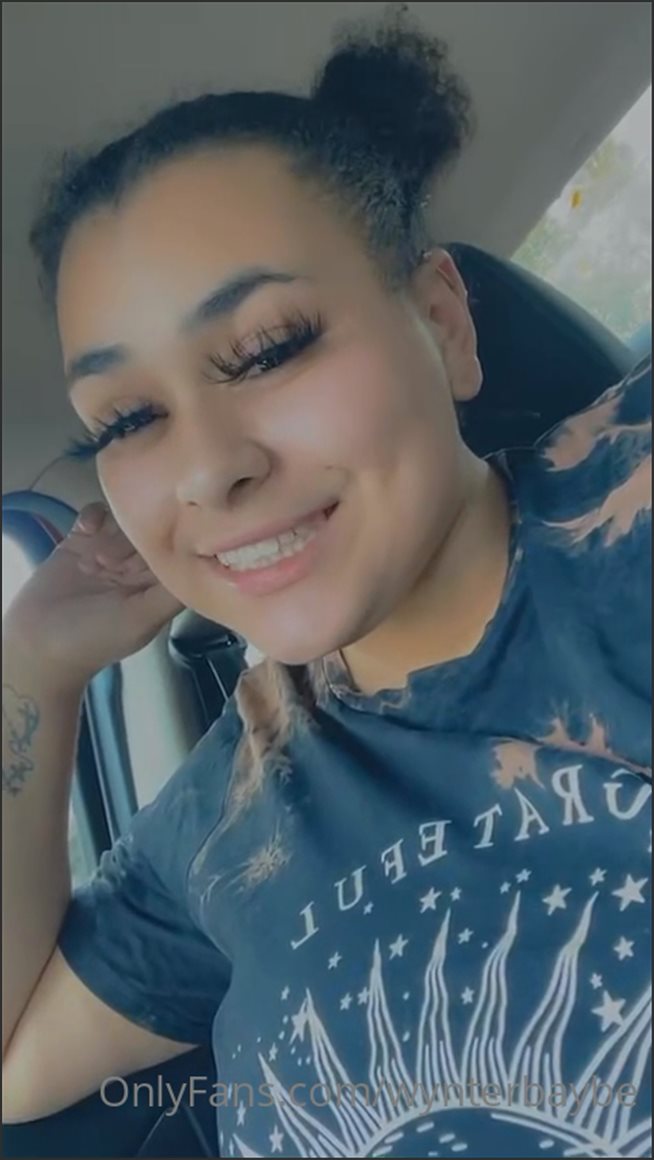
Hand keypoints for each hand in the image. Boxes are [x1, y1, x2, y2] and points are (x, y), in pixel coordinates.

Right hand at [3, 503, 182, 687]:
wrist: (39, 640)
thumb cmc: (94, 638)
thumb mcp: (141, 620)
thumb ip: (171, 595)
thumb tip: (202, 568)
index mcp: (156, 586)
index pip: (178, 553)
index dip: (179, 541)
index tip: (173, 533)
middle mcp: (136, 567)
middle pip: (153, 532)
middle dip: (144, 532)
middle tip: (121, 554)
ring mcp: (109, 551)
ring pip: (126, 520)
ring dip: (118, 526)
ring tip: (100, 552)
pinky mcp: (82, 540)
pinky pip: (96, 515)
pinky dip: (94, 515)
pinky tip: (86, 529)